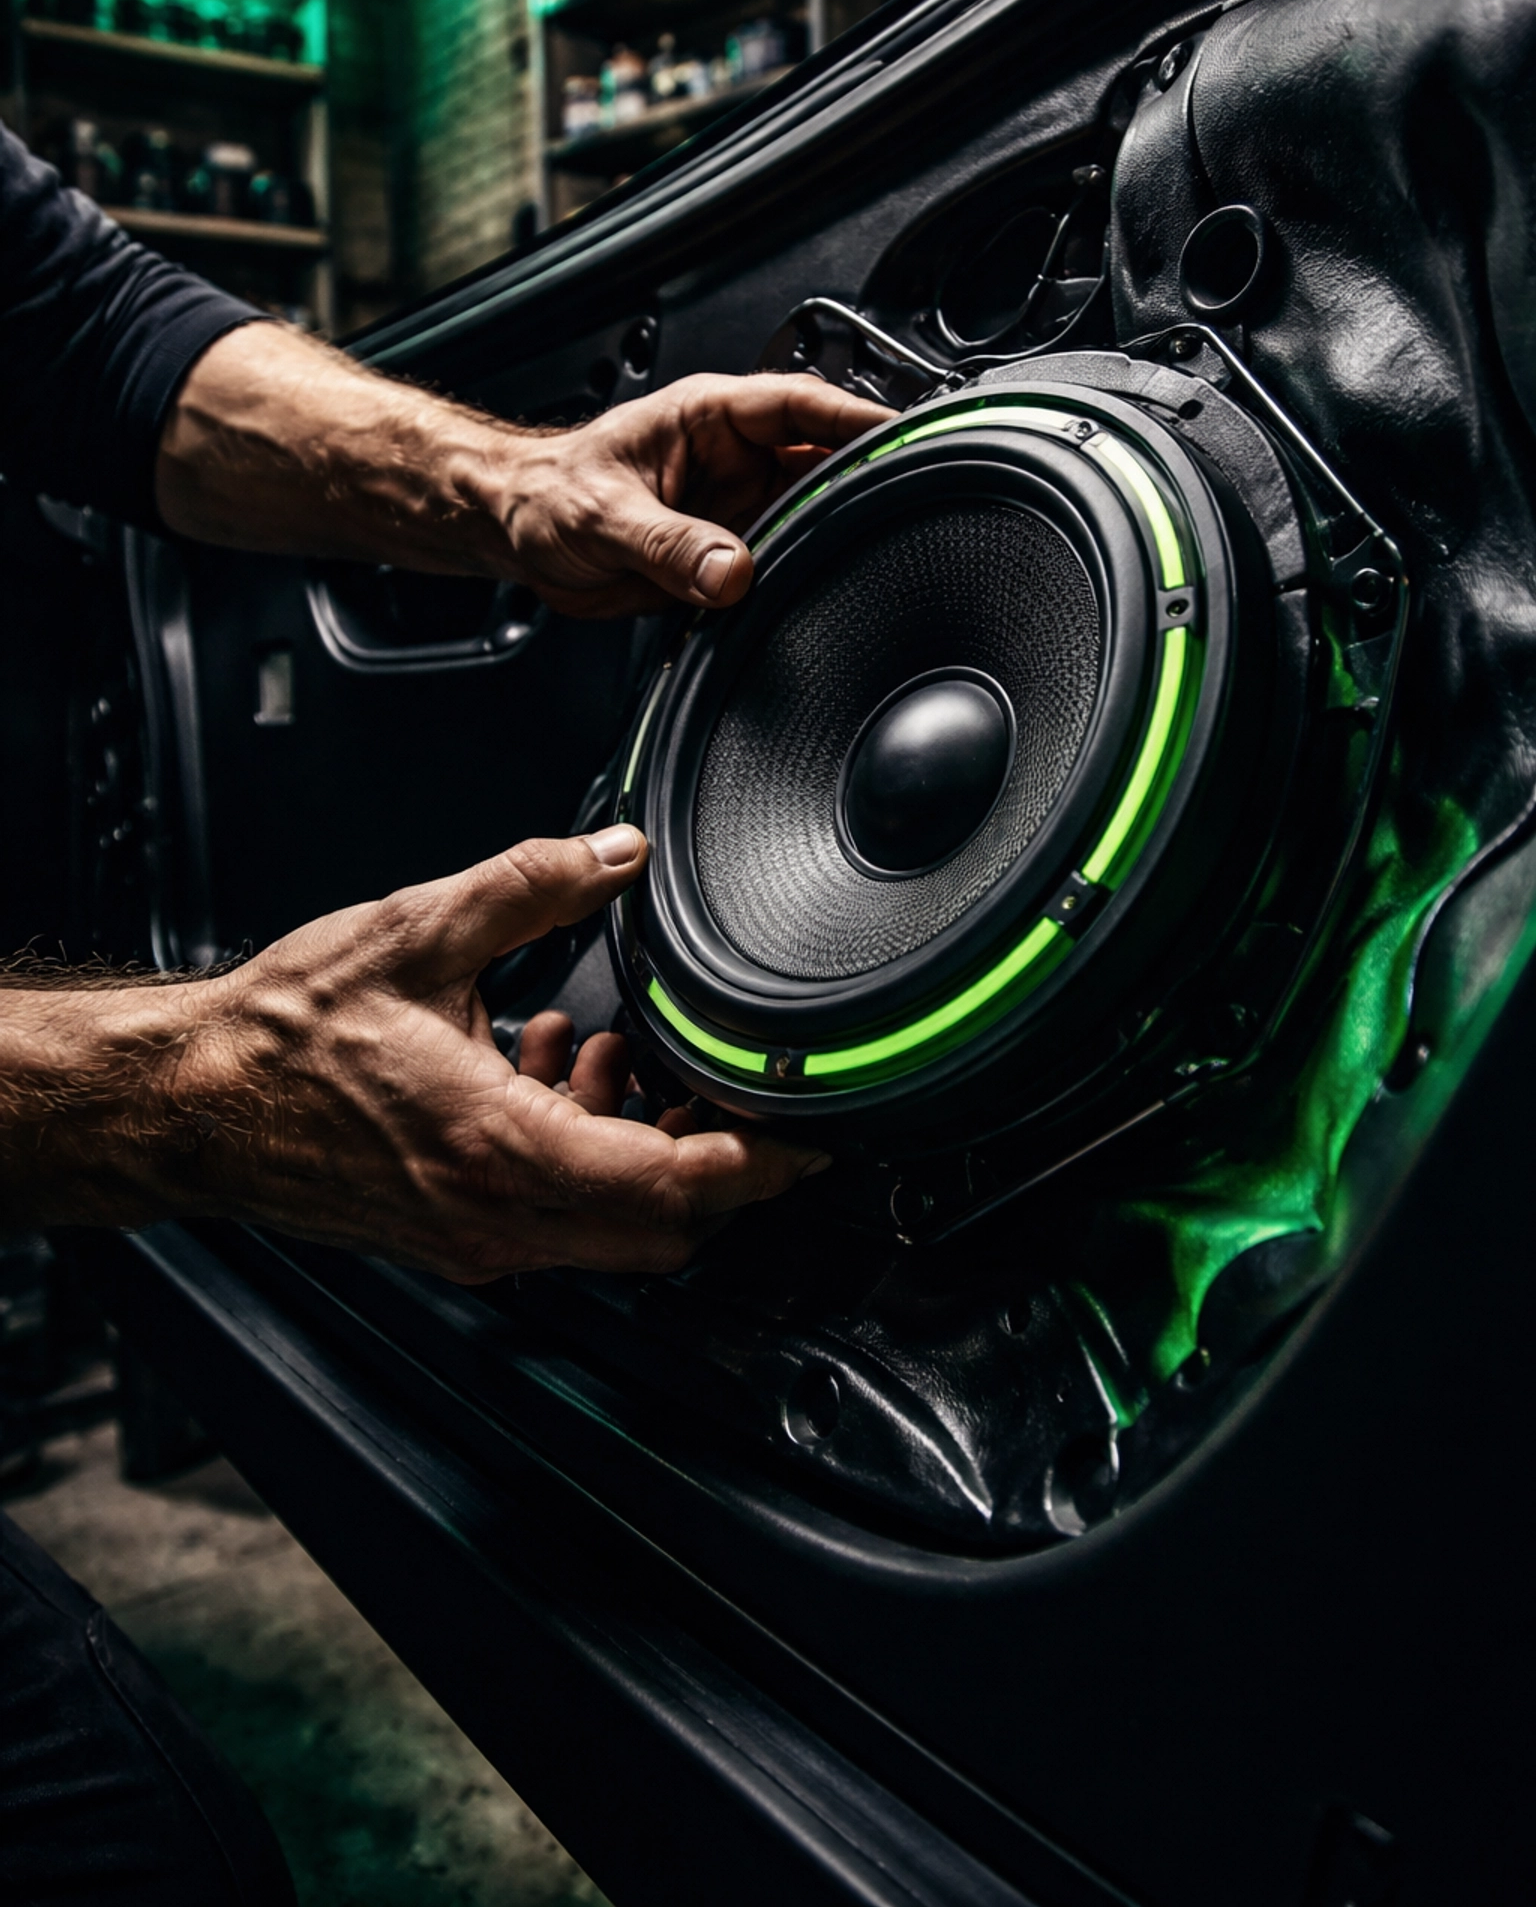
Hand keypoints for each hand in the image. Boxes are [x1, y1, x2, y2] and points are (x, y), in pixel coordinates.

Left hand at [156, 326, 890, 609]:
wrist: (512, 530)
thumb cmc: (543, 497)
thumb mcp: (603, 518)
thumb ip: (670, 546)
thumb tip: (731, 571)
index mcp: (709, 416)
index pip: (804, 406)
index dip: (860, 421)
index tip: (908, 439)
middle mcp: (734, 455)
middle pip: (825, 459)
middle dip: (866, 482)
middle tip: (914, 510)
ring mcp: (737, 502)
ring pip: (813, 512)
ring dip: (837, 535)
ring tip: (877, 558)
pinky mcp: (730, 549)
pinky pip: (785, 558)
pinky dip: (807, 574)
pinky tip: (829, 594)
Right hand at [160, 825, 823, 1280]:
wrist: (189, 1104)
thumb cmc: (281, 1035)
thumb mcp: (418, 932)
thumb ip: (533, 885)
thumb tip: (618, 854)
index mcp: (499, 1148)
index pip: (673, 1187)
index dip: (758, 1164)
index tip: (809, 1137)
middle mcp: (495, 1216)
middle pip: (662, 1229)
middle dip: (716, 1160)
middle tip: (728, 1085)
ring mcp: (473, 1238)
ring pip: (612, 1228)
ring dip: (644, 1149)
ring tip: (612, 1054)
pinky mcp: (452, 1235)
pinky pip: (557, 1216)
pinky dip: (586, 1153)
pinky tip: (548, 1069)